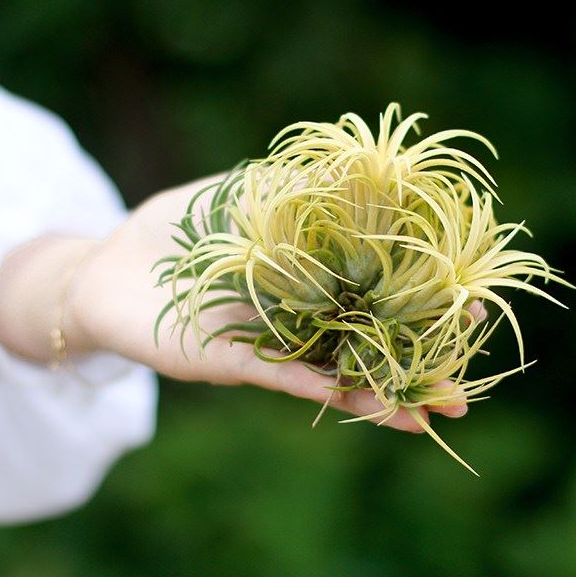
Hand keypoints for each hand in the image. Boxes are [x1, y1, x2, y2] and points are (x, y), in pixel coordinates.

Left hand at [57, 176, 470, 431]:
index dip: (424, 290)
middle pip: (372, 336)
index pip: (379, 284)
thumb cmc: (174, 228)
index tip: (471, 293)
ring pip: (342, 370)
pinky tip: (371, 402)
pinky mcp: (236, 360)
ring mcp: (273, 341)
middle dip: (422, 352)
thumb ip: (290, 185)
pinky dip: (331, 387)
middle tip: (470, 366)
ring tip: (440, 408)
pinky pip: (291, 376)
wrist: (104, 267)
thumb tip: (355, 168)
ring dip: (391, 390)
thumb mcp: (238, 192)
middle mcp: (300, 313)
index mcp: (307, 273)